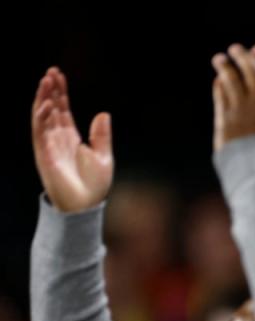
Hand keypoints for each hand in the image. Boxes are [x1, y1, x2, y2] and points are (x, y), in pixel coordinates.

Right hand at [31, 67, 113, 212]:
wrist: (85, 205)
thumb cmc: (95, 185)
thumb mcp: (104, 156)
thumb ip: (102, 135)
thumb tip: (104, 114)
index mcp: (72, 138)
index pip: (63, 110)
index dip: (61, 92)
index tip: (59, 75)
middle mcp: (58, 138)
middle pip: (51, 109)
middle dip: (50, 90)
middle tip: (51, 71)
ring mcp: (49, 145)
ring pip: (42, 116)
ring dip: (43, 98)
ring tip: (46, 81)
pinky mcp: (44, 154)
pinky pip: (40, 132)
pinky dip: (43, 117)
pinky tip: (48, 105)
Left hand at [212, 44, 254, 151]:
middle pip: (252, 72)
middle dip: (244, 57)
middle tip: (236, 49)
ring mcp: (242, 111)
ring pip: (233, 79)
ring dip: (226, 66)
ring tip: (219, 59)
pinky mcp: (225, 118)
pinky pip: (222, 95)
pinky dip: (220, 85)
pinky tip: (219, 79)